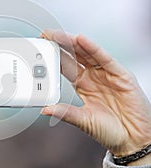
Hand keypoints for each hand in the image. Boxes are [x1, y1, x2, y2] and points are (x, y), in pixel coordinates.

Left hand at [40, 30, 150, 164]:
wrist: (133, 140)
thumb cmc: (109, 130)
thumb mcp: (83, 120)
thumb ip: (65, 113)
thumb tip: (45, 109)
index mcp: (82, 85)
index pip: (65, 66)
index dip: (54, 57)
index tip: (41, 48)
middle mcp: (93, 77)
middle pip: (74, 56)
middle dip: (60, 45)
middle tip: (46, 35)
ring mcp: (106, 74)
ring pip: (87, 54)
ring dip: (73, 43)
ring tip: (59, 34)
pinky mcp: (120, 75)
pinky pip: (104, 59)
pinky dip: (93, 48)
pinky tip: (81, 40)